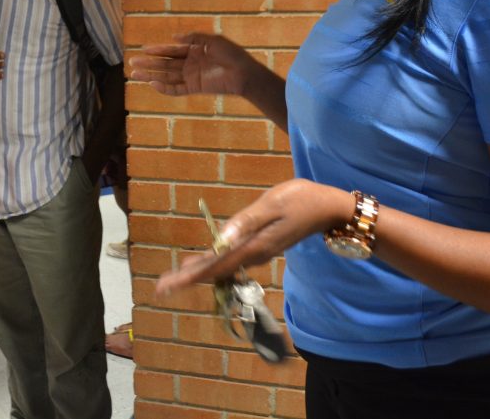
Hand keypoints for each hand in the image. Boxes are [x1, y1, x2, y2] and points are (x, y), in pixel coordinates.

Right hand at [130, 33, 257, 96]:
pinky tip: (152, 84)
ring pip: (166, 76)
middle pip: (165, 64)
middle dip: (148, 63)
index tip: (143, 49)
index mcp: (194, 51)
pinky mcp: (195, 88)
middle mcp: (190, 64)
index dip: (157, 49)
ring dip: (150, 75)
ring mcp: (191, 77)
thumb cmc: (232, 54)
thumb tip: (173, 38)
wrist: (244, 73)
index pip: (171, 50)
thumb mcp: (212, 40)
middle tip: (132, 62)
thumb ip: (193, 38)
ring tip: (134, 74)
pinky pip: (176, 89)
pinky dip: (164, 88)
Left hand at [156, 179, 349, 295]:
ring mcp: (257, 253)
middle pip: (216, 272)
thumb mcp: (273, 204)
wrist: (328, 209)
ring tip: (174, 278)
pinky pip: (230, 261)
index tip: (169, 286)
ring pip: (222, 268)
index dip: (191, 276)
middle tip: (161, 288)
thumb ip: (246, 221)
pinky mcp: (260, 248)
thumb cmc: (301, 200)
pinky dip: (212, 263)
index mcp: (253, 246)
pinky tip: (200, 262)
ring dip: (198, 273)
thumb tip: (221, 238)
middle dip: (188, 278)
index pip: (216, 266)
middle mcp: (254, 255)